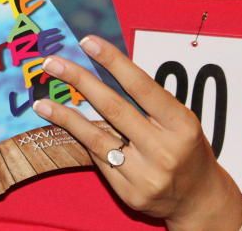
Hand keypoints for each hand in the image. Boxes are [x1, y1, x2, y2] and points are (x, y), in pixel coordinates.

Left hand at [32, 35, 241, 229]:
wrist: (199, 198)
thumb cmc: (185, 147)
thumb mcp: (178, 119)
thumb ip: (147, 99)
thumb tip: (103, 65)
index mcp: (181, 124)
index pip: (141, 86)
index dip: (113, 61)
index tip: (87, 42)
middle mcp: (165, 150)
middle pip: (113, 109)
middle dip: (80, 81)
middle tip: (52, 63)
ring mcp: (147, 175)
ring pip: (97, 139)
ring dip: (66, 117)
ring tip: (42, 103)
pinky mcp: (131, 194)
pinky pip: (100, 161)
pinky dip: (84, 142)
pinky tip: (68, 128)